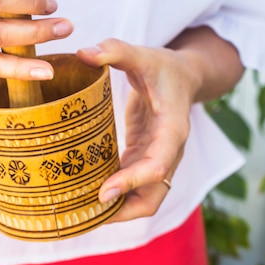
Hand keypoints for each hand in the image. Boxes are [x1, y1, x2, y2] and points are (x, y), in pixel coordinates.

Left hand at [77, 38, 199, 222]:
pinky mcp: (145, 157)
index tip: (104, 193)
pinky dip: (115, 195)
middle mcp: (169, 151)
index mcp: (173, 128)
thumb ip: (115, 50)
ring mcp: (158, 158)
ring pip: (144, 197)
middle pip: (153, 195)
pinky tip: (87, 195)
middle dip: (124, 210)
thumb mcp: (141, 54)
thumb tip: (82, 53)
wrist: (182, 76)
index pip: (158, 165)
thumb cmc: (162, 66)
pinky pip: (133, 186)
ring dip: (118, 209)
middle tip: (87, 214)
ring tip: (81, 213)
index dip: (132, 181)